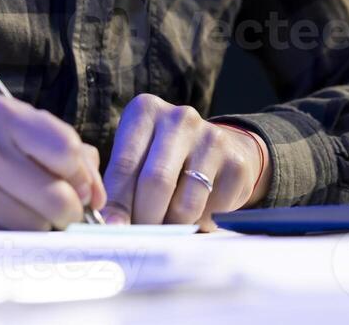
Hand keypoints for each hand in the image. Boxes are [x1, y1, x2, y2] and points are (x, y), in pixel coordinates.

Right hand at [0, 96, 105, 229]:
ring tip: (21, 212)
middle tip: (57, 209)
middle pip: (60, 198)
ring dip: (40, 228)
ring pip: (37, 226)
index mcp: (0, 115)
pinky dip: (14, 240)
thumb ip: (51, 142)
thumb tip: (97, 188)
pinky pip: (8, 243)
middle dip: (68, 210)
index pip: (69, 151)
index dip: (85, 176)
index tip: (84, 189)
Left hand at [99, 93, 269, 228]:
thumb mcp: (136, 158)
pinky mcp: (236, 164)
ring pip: (185, 204)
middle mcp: (180, 118)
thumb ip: (119, 187)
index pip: (124, 165)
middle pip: (156, 182)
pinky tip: (195, 215)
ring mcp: (212, 138)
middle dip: (145, 219)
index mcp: (146, 111)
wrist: (219, 149)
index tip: (113, 230)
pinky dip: (199, 224)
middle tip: (141, 238)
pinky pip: (212, 212)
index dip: (117, 204)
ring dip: (172, 227)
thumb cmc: (163, 158)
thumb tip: (112, 224)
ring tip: (167, 227)